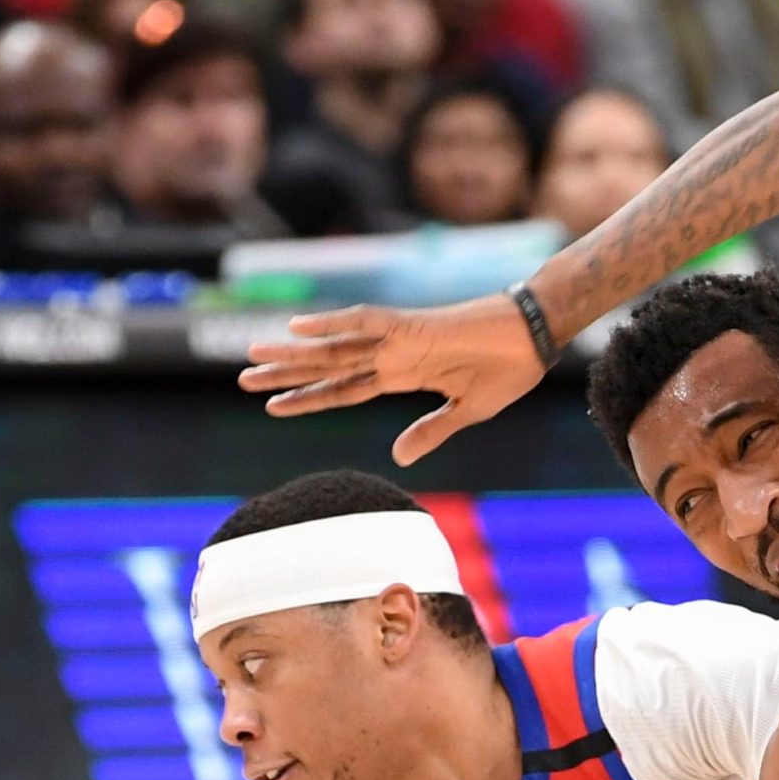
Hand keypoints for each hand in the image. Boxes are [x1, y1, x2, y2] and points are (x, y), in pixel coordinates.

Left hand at [239, 295, 547, 464]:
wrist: (535, 339)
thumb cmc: (508, 370)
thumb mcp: (465, 412)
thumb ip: (430, 432)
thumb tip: (397, 457)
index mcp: (403, 376)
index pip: (344, 388)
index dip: (309, 398)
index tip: (273, 407)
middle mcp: (392, 356)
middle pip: (328, 366)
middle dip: (286, 373)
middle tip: (243, 379)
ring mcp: (400, 340)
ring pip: (335, 346)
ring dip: (294, 352)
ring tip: (253, 355)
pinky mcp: (413, 328)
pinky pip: (364, 323)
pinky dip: (333, 324)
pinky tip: (299, 327)